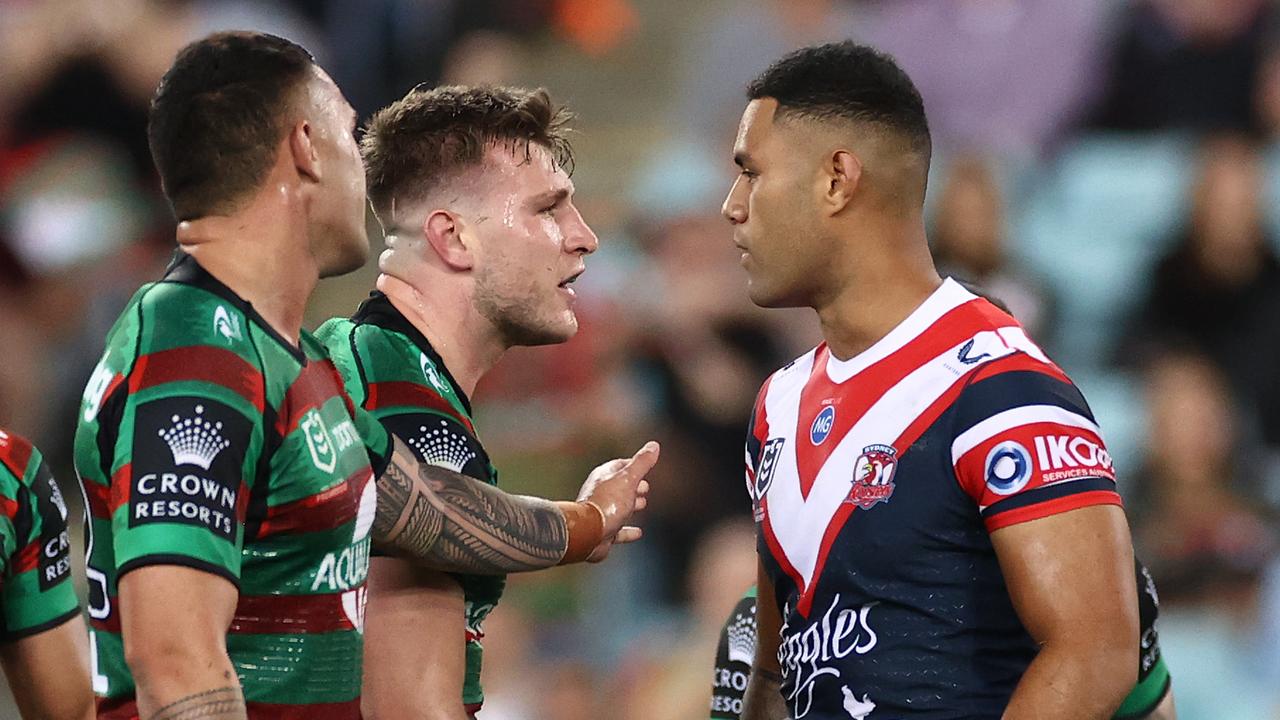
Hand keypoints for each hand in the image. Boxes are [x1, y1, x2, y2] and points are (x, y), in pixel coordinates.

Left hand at [577, 441, 658, 560]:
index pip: (620, 466)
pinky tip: (638, 533)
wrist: (588, 532)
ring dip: (630, 505)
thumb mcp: (629, 479)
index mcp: (604, 476)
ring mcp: (600, 513)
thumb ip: (642, 463)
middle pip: (619, 486)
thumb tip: (653, 446)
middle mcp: (600, 493)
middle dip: (633, 485)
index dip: (634, 465)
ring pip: (618, 507)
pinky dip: (628, 530)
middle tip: (645, 487)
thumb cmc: (607, 503)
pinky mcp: (602, 531)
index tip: (645, 466)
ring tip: (642, 504)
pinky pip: (618, 530)